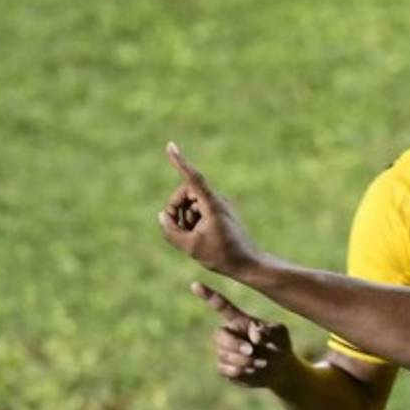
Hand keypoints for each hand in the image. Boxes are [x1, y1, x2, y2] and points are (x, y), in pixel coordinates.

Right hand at [158, 142, 257, 276]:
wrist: (247, 264)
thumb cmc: (221, 256)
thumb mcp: (190, 246)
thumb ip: (170, 230)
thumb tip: (162, 216)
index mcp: (212, 204)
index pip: (193, 178)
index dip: (180, 162)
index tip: (170, 146)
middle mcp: (218, 199)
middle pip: (186, 192)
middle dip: (175, 208)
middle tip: (175, 228)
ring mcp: (220, 204)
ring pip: (191, 202)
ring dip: (184, 217)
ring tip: (191, 237)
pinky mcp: (221, 211)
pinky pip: (199, 209)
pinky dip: (192, 220)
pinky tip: (198, 236)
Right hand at [191, 281, 294, 387]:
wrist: (279, 369)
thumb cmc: (279, 345)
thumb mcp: (280, 334)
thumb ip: (270, 331)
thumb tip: (255, 336)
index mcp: (239, 320)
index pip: (221, 306)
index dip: (208, 296)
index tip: (195, 284)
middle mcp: (229, 334)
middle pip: (219, 335)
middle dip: (235, 344)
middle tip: (252, 351)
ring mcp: (225, 351)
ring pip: (224, 354)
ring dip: (243, 360)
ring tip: (262, 363)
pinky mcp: (224, 367)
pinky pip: (224, 368)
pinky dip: (240, 371)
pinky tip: (253, 370)